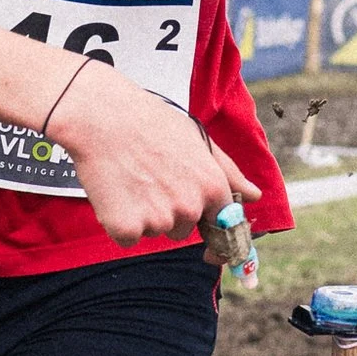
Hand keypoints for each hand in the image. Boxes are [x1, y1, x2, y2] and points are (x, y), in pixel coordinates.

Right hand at [51, 58, 256, 247]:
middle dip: (168, 210)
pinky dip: (119, 223)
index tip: (198, 226)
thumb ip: (228, 171)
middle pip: (183, 230)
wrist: (102, 116)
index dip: (207, 224)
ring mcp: (159, 220)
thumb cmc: (151, 122)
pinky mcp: (127, 229)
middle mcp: (190, 208)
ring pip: (155, 232)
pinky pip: (127, 238)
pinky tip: (114, 192)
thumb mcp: (198, 140)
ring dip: (143, 216)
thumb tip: (255, 195)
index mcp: (212, 187)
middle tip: (149, 177)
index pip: (222, 225)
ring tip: (131, 179)